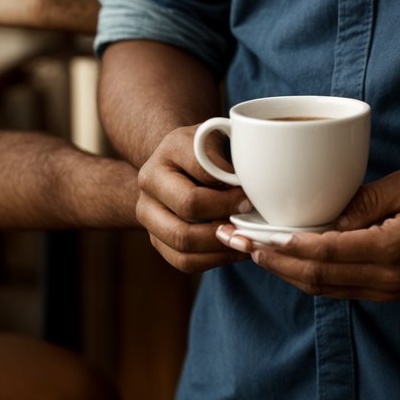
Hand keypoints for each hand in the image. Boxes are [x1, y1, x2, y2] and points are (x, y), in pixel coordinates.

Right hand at [136, 124, 248, 273]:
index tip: (251, 200)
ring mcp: (147, 211)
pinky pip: (182, 260)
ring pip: (182, 240)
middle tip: (248, 224)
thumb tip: (252, 192)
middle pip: (188, 206)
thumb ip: (233, 157)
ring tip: (243, 242)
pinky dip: (212, 260)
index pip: (202, 171)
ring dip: (219, 246)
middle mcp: (150, 179)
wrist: (180, 161)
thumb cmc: (209, 149)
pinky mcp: (154, 237)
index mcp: (171, 148)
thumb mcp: (222, 139)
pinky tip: (232, 252)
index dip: (229, 189)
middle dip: (224, 217)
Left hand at [215, 168, 399, 300]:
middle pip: (315, 277)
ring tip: (246, 249)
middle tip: (233, 241)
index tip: (254, 235)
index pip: (327, 253)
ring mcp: (381, 291)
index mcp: (391, 251)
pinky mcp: (379, 292)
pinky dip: (302, 273)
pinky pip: (333, 287)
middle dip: (270, 260)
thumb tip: (328, 216)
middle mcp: (382, 280)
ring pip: (320, 287)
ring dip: (281, 270)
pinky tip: (281, 257)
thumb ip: (368, 200)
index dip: (287, 247)